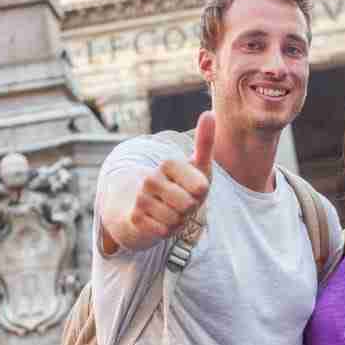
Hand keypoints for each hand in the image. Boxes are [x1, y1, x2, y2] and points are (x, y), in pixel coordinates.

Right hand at [123, 112, 213, 247]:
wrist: (147, 208)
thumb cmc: (181, 185)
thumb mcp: (197, 167)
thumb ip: (204, 142)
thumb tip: (209, 113)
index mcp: (168, 163)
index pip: (200, 187)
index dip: (201, 192)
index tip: (192, 187)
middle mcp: (150, 178)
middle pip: (189, 205)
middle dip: (191, 208)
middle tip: (182, 202)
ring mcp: (140, 198)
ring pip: (176, 220)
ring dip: (179, 220)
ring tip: (171, 211)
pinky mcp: (134, 218)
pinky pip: (164, 232)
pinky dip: (167, 231)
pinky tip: (160, 222)